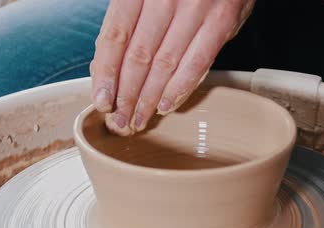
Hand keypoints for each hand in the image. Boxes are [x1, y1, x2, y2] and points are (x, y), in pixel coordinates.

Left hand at [90, 0, 254, 135]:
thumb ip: (127, 20)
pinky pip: (198, 62)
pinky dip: (181, 88)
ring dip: (150, 98)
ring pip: (165, 63)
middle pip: (138, 55)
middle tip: (120, 121)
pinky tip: (166, 105)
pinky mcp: (222, 20)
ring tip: (139, 120)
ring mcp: (196, 7)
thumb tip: (104, 68)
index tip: (101, 101)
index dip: (106, 72)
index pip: (115, 35)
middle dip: (127, 94)